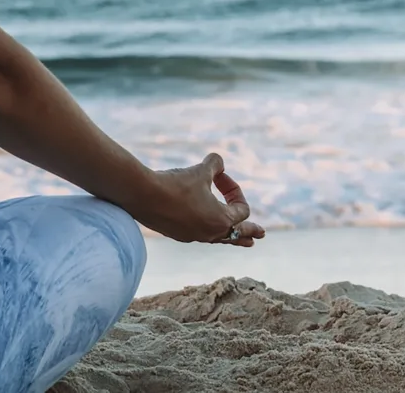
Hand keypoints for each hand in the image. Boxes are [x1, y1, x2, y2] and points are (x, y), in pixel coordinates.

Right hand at [128, 153, 264, 246]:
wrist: (143, 196)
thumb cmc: (176, 184)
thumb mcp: (200, 170)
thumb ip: (215, 164)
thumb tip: (219, 162)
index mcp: (221, 220)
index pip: (241, 209)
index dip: (234, 189)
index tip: (219, 175)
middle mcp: (210, 233)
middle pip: (237, 234)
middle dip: (250, 231)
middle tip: (261, 235)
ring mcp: (193, 236)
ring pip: (219, 239)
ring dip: (232, 236)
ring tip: (245, 242)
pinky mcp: (178, 234)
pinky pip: (200, 235)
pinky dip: (208, 230)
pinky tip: (206, 229)